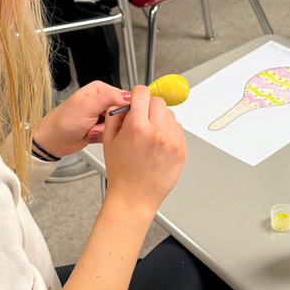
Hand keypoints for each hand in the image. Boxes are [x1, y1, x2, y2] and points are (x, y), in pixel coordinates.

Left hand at [32, 80, 131, 157]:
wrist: (53, 140)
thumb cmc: (63, 121)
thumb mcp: (87, 106)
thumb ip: (109, 98)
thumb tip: (129, 96)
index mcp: (100, 90)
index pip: (124, 96)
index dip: (121, 109)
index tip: (111, 116)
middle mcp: (102, 101)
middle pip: (122, 113)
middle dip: (110, 122)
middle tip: (95, 124)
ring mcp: (101, 116)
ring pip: (117, 125)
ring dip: (104, 131)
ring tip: (90, 129)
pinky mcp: (101, 128)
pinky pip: (112, 134)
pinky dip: (102, 137)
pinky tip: (90, 135)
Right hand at [101, 85, 185, 217]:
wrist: (134, 196)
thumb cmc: (122, 173)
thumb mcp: (109, 140)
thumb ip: (115, 116)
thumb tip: (124, 104)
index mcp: (137, 127)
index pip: (142, 93)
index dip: (136, 95)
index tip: (136, 100)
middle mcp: (157, 132)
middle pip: (158, 101)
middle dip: (148, 106)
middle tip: (142, 118)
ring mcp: (172, 141)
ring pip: (169, 114)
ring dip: (159, 118)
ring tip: (149, 134)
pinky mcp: (181, 150)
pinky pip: (177, 129)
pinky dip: (168, 131)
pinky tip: (157, 143)